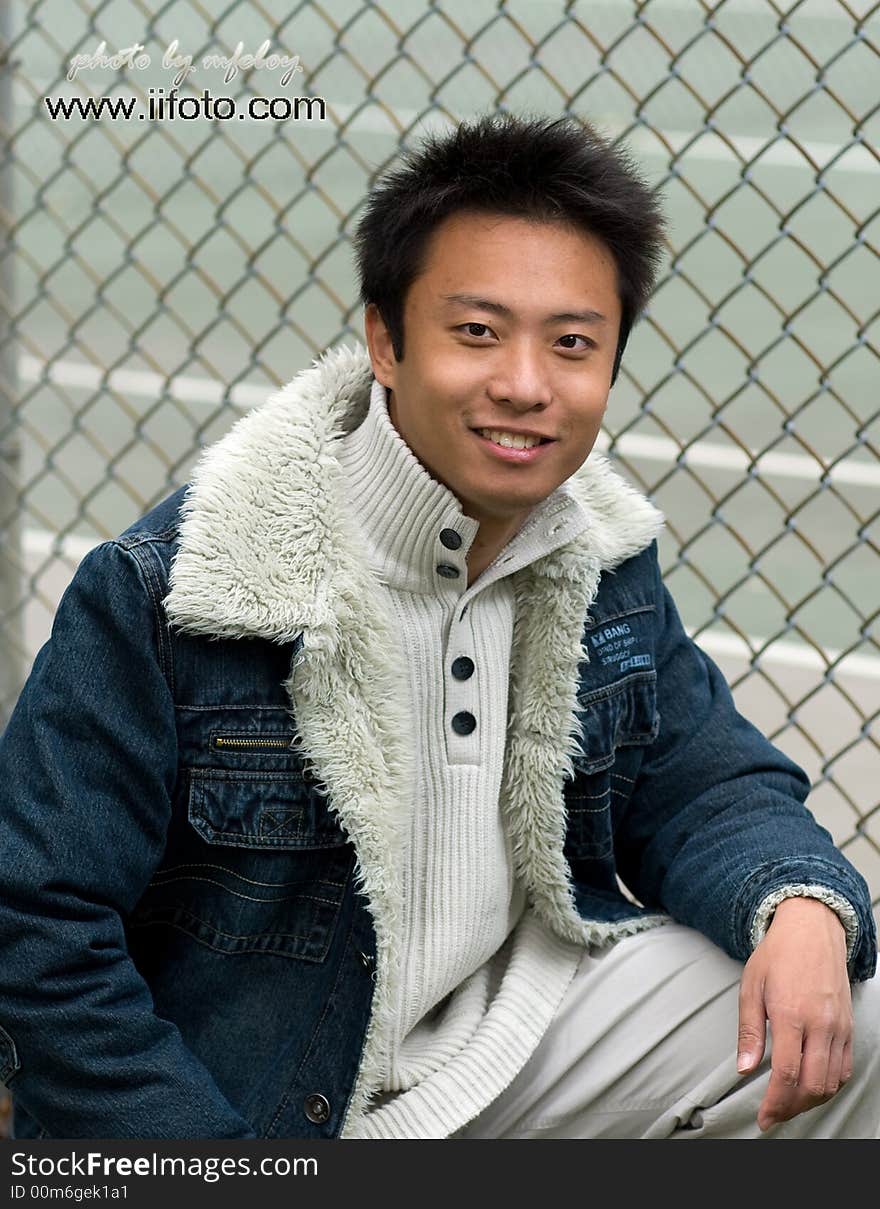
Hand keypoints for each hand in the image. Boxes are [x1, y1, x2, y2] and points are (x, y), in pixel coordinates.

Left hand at [737, 896, 852, 1131]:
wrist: (811, 930)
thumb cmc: (777, 955)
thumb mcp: (751, 987)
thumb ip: (748, 1031)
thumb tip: (744, 1069)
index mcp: (791, 1013)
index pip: (786, 1073)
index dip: (775, 1102)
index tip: (763, 1117)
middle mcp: (820, 1024)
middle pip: (812, 1085)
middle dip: (791, 1108)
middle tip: (773, 1114)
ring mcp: (838, 1026)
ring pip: (831, 1082)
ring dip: (810, 1101)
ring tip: (788, 1103)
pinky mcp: (848, 1026)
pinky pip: (844, 1068)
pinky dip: (829, 1085)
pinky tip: (810, 1086)